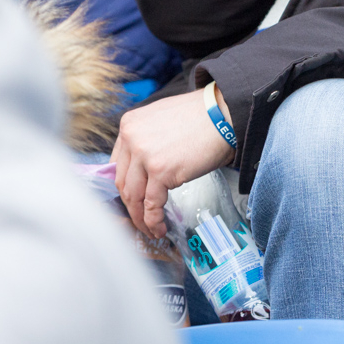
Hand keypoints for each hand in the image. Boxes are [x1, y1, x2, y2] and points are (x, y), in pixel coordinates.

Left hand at [112, 88, 235, 237]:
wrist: (225, 114)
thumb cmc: (203, 116)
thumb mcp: (162, 119)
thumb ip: (146, 139)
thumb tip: (143, 167)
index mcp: (129, 125)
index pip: (118, 165)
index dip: (125, 186)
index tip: (132, 199)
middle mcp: (131, 139)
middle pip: (123, 183)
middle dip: (131, 206)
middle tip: (140, 218)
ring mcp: (144, 155)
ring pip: (134, 197)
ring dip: (140, 218)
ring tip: (150, 228)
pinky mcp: (161, 171)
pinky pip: (152, 204)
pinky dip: (153, 220)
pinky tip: (159, 228)